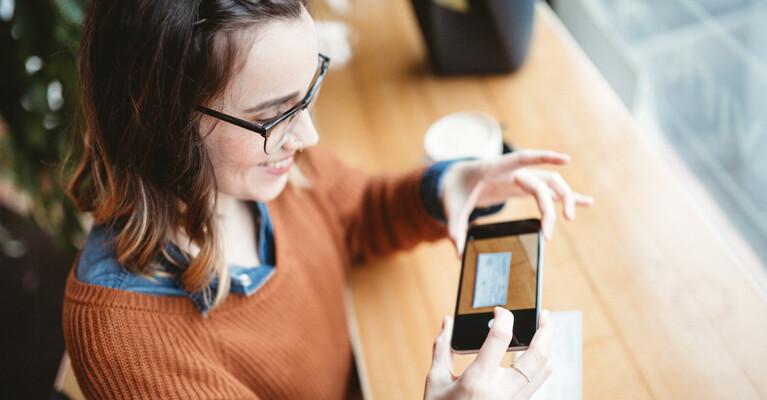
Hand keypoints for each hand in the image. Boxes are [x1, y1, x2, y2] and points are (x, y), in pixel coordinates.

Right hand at [424, 308, 553, 399]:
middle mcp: (501, 393)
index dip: (503, 317)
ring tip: (542, 331)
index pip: (500, 338)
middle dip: (546, 330)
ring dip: (547, 348)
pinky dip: (539, 364)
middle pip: (538, 357)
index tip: (500, 310)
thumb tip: (448, 322)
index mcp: (477, 382)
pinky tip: (531, 354)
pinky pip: (537, 383)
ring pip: (545, 371)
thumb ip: (442, 348)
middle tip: (544, 314)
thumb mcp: (435, 381)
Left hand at [441, 149, 593, 256]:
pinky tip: (587, 202)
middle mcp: (514, 171)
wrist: (458, 178)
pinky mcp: (526, 187)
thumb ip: (454, 228)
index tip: (565, 159)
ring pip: (551, 184)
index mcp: (495, 168)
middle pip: (541, 182)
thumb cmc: (456, 188)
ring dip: (565, 199)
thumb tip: (458, 253)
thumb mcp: (451, 207)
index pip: (523, 159)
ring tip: (571, 218)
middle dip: (550, 205)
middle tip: (549, 233)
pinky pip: (550, 191)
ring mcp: (522, 178)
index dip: (544, 157)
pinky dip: (567, 197)